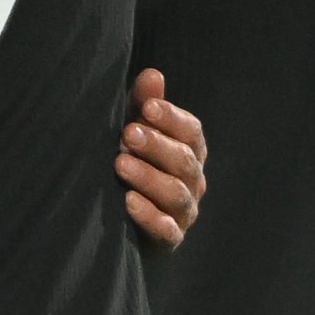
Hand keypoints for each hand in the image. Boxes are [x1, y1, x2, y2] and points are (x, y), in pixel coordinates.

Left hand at [114, 68, 204, 245]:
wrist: (124, 225)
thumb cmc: (133, 165)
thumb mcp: (135, 132)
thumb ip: (143, 105)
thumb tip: (153, 74)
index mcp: (190, 151)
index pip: (191, 132)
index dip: (171, 118)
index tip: (146, 107)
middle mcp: (194, 181)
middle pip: (184, 161)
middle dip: (157, 145)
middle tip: (127, 133)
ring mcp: (185, 212)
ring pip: (176, 193)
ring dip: (149, 177)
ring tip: (119, 164)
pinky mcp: (170, 240)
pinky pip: (166, 230)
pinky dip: (149, 216)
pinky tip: (127, 202)